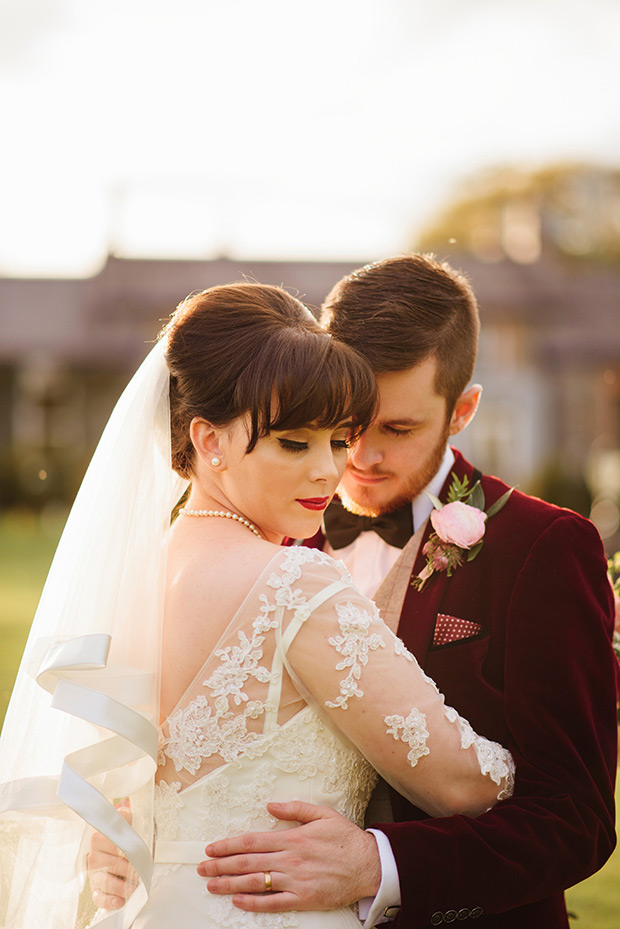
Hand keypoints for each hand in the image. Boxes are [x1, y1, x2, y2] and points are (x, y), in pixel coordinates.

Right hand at [87, 801, 138, 909]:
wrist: (127, 851)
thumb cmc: (129, 837)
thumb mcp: (130, 823)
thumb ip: (126, 817)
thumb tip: (125, 808)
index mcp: (100, 837)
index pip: (107, 840)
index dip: (123, 845)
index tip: (136, 849)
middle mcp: (94, 855)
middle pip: (107, 863)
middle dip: (125, 868)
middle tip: (140, 871)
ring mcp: (94, 874)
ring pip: (104, 881)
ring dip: (121, 886)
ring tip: (135, 888)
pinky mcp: (97, 889)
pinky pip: (99, 897)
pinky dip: (109, 900)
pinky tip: (121, 900)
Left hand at [197, 800, 380, 912]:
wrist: (369, 865)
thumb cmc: (345, 838)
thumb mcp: (322, 813)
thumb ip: (294, 808)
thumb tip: (270, 806)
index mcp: (292, 838)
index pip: (252, 841)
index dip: (228, 845)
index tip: (211, 848)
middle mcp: (290, 860)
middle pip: (248, 863)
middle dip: (221, 865)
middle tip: (202, 868)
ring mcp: (295, 882)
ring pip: (255, 884)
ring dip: (230, 884)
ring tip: (211, 885)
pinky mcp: (303, 900)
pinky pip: (273, 904)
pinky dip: (253, 903)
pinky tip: (237, 901)